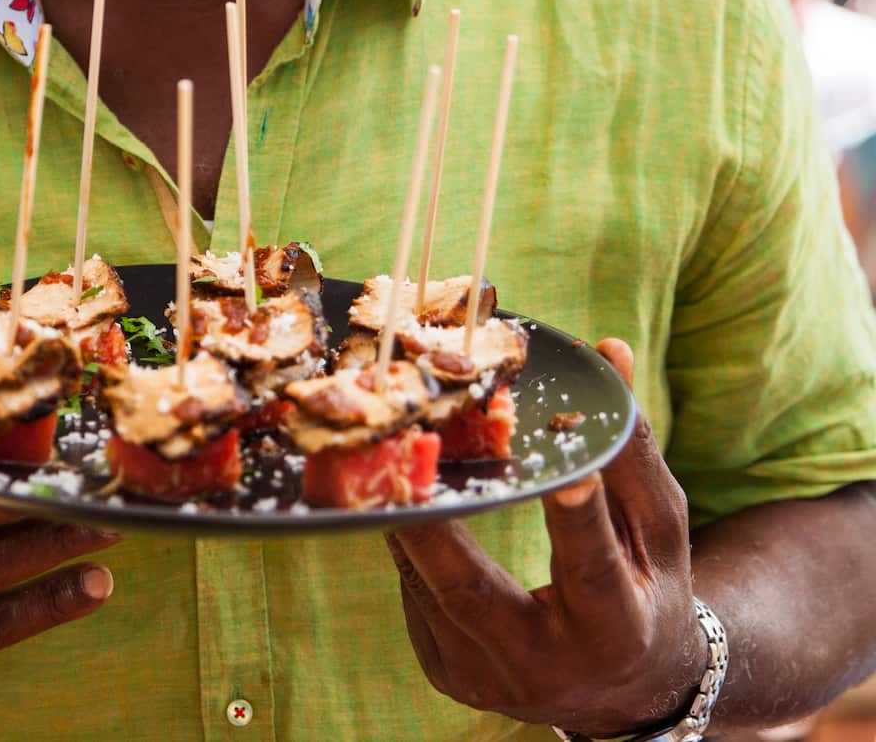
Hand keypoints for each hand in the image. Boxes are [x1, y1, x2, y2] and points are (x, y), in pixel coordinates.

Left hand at [387, 339, 705, 737]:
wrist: (620, 691)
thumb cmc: (648, 590)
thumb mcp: (656, 529)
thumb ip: (630, 447)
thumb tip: (610, 350)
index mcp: (614, 631)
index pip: (592, 568)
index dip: (577, 518)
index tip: (564, 467)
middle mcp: (544, 667)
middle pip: (472, 591)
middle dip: (430, 523)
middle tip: (404, 452)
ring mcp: (485, 678)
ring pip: (428, 589)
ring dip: (402, 521)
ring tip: (384, 458)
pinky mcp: (446, 673)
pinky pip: (416, 597)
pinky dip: (407, 545)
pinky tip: (398, 499)